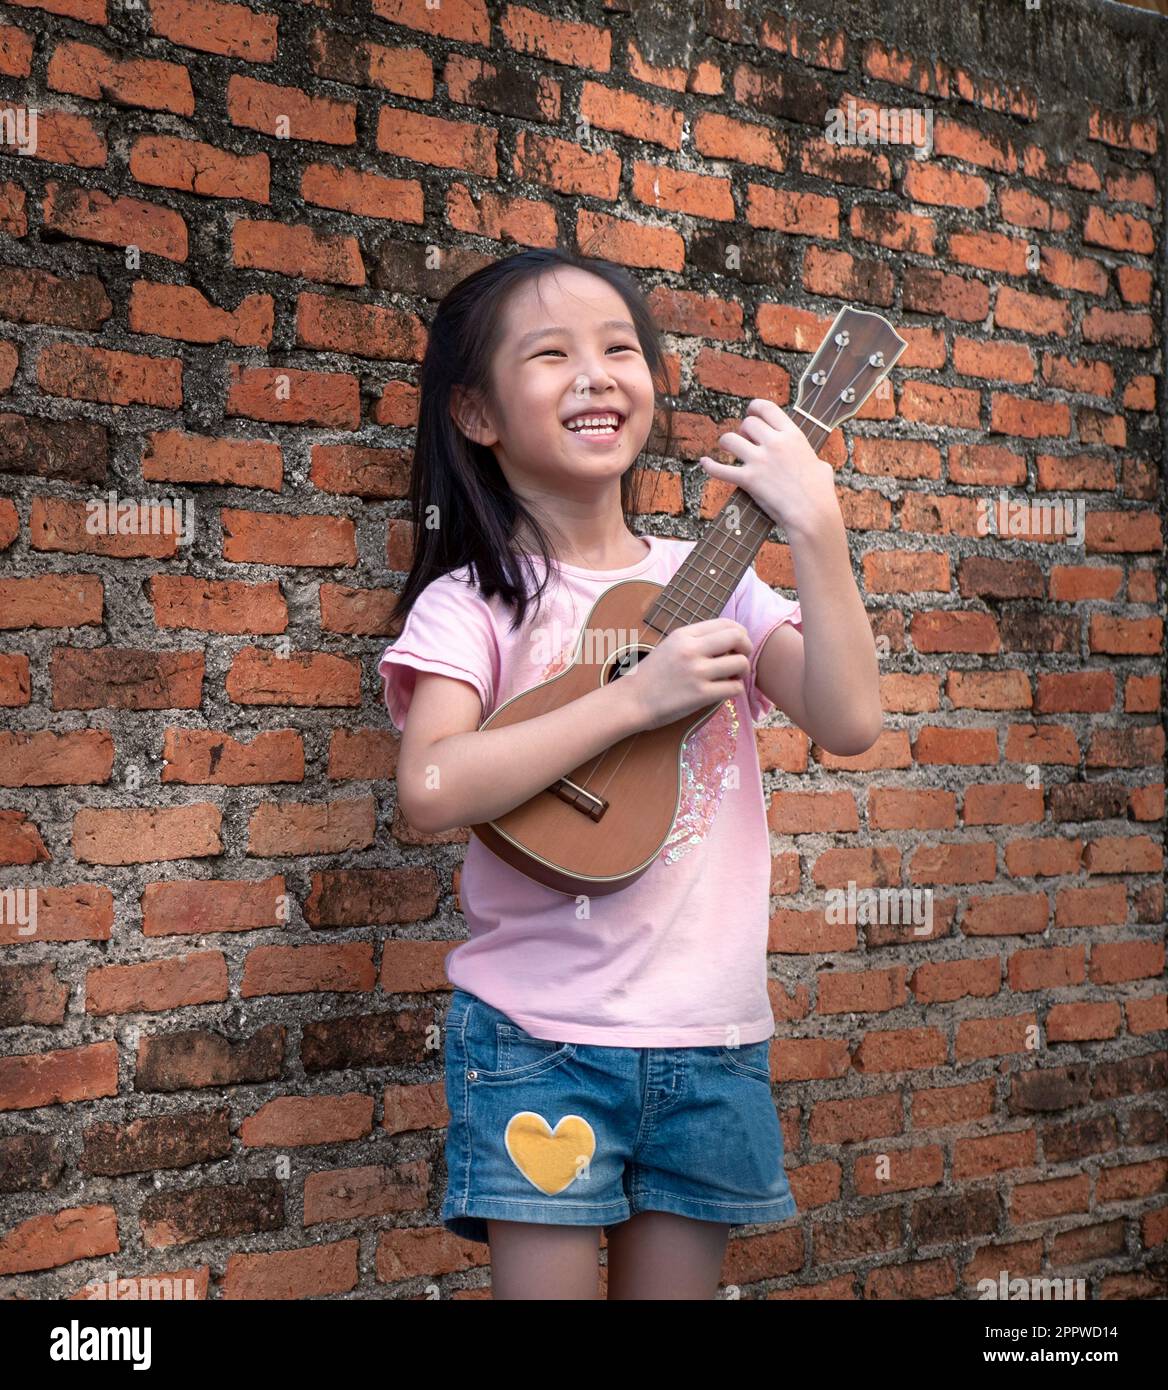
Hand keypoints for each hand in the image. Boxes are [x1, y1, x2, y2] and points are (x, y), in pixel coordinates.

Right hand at [622, 619, 752, 731]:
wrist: (631, 701)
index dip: (740, 633)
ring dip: (742, 671)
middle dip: (746, 648)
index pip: (726, 623)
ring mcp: (697, 672)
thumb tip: (727, 640)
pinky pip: (734, 688)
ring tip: (732, 677)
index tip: (737, 644)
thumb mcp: (670, 646)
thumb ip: (696, 640)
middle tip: (741, 658)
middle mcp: (692, 649)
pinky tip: (725, 690)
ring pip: (740, 663)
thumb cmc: (650, 676)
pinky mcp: (701, 695)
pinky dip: (735, 689)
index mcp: (684, 634)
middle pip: (738, 637)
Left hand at [698, 398, 839, 537]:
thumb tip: (817, 466)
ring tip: (728, 449)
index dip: (755, 408)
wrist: (812, 514)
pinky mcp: (748, 480)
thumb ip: (812, 460)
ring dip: (726, 443)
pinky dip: (709, 466)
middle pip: (748, 423)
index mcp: (793, 436)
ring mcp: (760, 461)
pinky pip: (720, 469)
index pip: (767, 408)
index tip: (751, 413)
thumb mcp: (821, 467)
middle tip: (745, 441)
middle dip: (743, 430)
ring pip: (729, 439)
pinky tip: (704, 463)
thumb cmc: (820, 494)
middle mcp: (775, 443)